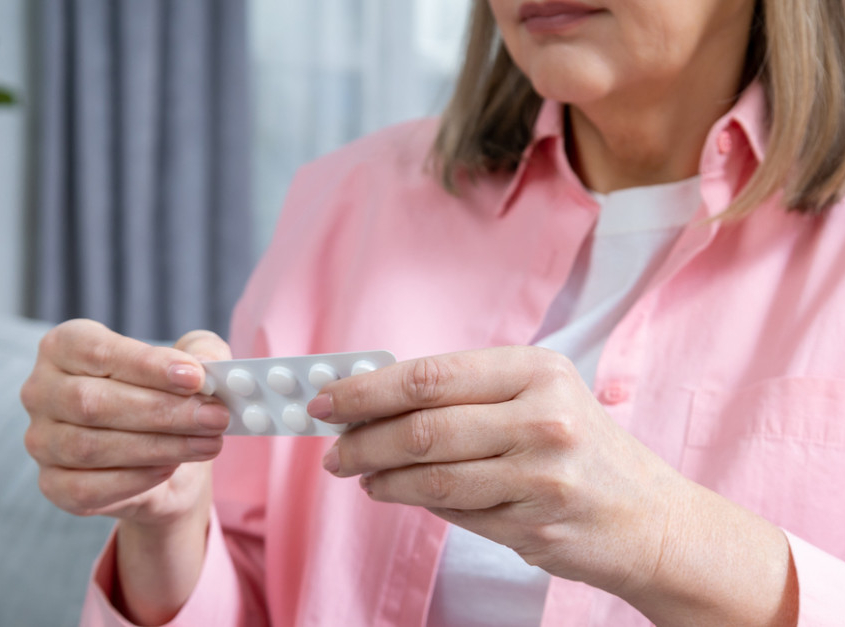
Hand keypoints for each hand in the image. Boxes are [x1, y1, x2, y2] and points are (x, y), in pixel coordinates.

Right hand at [21, 319, 230, 526]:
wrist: (166, 455)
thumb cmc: (171, 395)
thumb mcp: (193, 363)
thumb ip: (202, 354)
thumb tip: (205, 366)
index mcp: (66, 346)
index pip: (98, 352)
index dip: (147, 365)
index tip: (194, 377)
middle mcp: (42, 391)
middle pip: (93, 402)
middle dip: (163, 411)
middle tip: (214, 416)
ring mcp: (42, 440)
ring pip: (91, 447)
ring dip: (159, 446)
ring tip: (208, 442)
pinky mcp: (53, 485)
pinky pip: (86, 488)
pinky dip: (135, 479)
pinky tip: (170, 467)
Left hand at [312, 346, 796, 624]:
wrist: (649, 518)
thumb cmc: (582, 447)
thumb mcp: (538, 396)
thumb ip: (467, 394)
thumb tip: (376, 399)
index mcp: (537, 372)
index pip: (431, 376)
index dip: (369, 388)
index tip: (327, 398)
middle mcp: (543, 418)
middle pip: (422, 428)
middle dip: (362, 439)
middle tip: (331, 449)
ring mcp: (541, 476)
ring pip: (431, 477)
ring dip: (381, 477)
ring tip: (358, 473)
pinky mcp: (534, 525)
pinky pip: (454, 512)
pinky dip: (416, 502)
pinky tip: (399, 493)